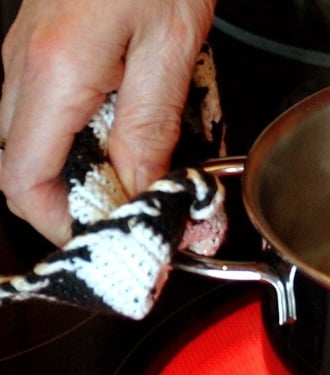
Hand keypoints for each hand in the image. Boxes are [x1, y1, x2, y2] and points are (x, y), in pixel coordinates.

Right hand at [0, 0, 216, 244]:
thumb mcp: (171, 51)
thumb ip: (149, 128)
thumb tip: (141, 191)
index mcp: (54, 74)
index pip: (23, 181)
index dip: (60, 225)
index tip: (109, 240)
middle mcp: (25, 66)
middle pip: (24, 167)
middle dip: (76, 204)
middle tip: (133, 217)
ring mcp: (29, 53)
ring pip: (36, 140)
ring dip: (84, 171)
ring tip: (140, 179)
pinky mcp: (46, 44)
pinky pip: (51, 109)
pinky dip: (86, 136)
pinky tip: (130, 134)